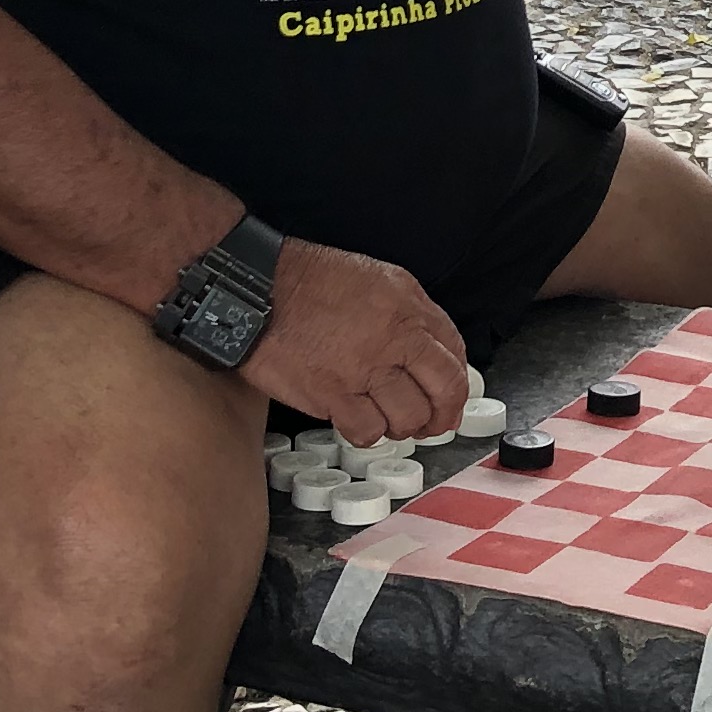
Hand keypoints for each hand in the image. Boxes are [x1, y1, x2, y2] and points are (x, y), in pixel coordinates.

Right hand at [241, 240, 467, 444]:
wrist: (256, 290)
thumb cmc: (308, 281)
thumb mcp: (376, 279)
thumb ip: (409, 312)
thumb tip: (430, 349)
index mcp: (406, 307)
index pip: (454, 355)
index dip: (456, 384)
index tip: (449, 397)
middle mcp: (392, 337)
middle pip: (443, 391)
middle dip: (442, 414)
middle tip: (432, 423)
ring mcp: (363, 369)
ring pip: (408, 418)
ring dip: (402, 426)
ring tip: (387, 418)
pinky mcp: (332, 395)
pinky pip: (367, 431)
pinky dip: (367, 433)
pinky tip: (358, 421)